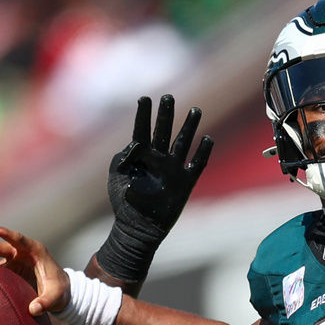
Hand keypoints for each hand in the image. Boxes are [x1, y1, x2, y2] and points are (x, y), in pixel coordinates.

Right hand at [0, 226, 70, 315]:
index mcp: (35, 251)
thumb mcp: (57, 297)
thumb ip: (47, 302)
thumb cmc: (61, 290)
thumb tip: (34, 309)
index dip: (6, 233)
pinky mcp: (10, 270)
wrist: (60, 293)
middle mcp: (22, 252)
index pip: (18, 239)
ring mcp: (15, 260)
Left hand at [97, 94, 212, 280]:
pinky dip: (203, 152)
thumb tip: (134, 145)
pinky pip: (197, 165)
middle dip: (166, 115)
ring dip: (189, 127)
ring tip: (195, 110)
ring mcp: (172, 170)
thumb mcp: (116, 178)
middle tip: (168, 97)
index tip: (144, 98)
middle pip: (163, 132)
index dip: (143, 115)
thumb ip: (122, 158)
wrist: (137, 227)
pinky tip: (207, 139)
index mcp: (140, 157)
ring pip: (183, 143)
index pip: (142, 130)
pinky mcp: (185, 183)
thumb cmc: (123, 203)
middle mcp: (158, 159)